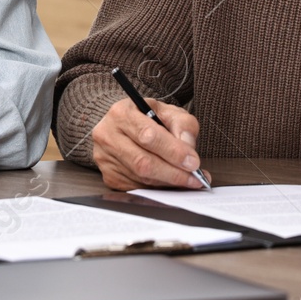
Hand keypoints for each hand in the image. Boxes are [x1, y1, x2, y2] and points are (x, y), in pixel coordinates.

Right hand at [89, 97, 207, 190]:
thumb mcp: (167, 111)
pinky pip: (137, 188)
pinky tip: (170, 182)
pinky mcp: (108, 176)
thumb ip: (183, 125)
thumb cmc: (147, 118)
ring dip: (168, 182)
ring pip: (141, 178)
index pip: (148, 136)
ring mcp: (104, 158)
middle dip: (174, 173)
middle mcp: (107, 135)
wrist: (123, 125)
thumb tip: (188, 149)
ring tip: (188, 180)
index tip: (194, 162)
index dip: (173, 151)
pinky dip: (158, 188)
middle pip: (143, 162)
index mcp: (121, 113)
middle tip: (195, 178)